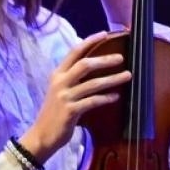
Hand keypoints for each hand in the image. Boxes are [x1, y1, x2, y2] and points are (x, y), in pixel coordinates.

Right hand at [20, 32, 130, 162]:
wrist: (42, 135)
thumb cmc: (56, 112)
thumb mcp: (60, 90)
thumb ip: (73, 78)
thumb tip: (93, 63)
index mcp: (57, 74)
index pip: (74, 52)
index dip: (90, 41)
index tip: (105, 33)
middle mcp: (60, 82)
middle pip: (85, 65)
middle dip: (105, 60)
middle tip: (122, 58)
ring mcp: (64, 97)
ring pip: (93, 84)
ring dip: (112, 79)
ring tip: (127, 75)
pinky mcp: (70, 111)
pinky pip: (92, 101)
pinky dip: (106, 98)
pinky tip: (116, 97)